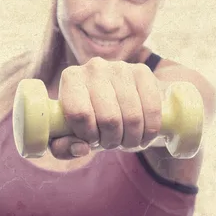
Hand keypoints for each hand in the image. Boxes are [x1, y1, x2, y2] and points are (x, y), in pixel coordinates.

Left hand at [48, 57, 163, 159]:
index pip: (80, 114)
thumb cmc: (88, 121)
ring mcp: (121, 67)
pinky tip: (143, 134)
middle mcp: (94, 67)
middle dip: (112, 141)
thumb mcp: (68, 137)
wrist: (115, 101)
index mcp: (71, 79)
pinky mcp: (143, 72)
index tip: (91, 140)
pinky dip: (149, 130)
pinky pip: (152, 110)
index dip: (88, 136)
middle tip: (111, 143)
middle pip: (109, 118)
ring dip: (131, 139)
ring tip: (127, 140)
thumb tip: (81, 148)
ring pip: (132, 117)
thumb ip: (63, 147)